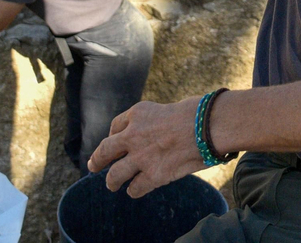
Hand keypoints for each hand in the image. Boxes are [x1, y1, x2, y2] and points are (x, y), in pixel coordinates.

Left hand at [87, 97, 206, 197]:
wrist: (207, 126)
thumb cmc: (197, 114)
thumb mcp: (169, 108)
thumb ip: (155, 123)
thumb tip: (156, 138)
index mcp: (138, 113)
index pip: (116, 126)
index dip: (114, 135)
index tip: (115, 141)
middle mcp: (133, 134)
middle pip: (105, 150)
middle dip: (97, 159)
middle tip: (93, 165)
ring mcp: (141, 157)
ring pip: (114, 175)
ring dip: (111, 181)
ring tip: (112, 184)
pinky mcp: (153, 175)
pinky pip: (135, 188)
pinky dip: (134, 190)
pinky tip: (135, 190)